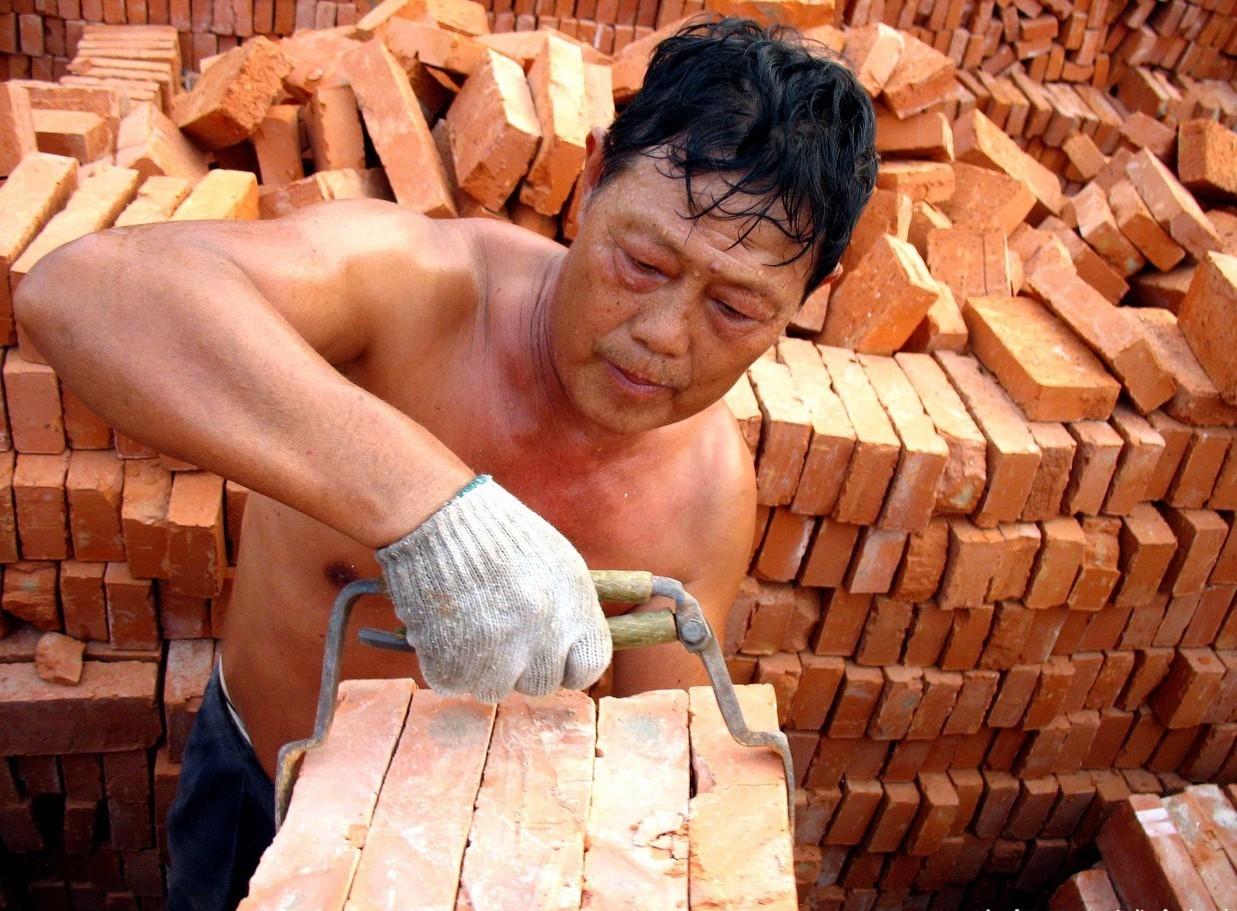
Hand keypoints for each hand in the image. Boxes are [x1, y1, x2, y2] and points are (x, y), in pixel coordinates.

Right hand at [375, 476, 612, 702]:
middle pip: (541, 684)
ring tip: (466, 627)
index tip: (551, 658)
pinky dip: (444, 665)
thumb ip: (568, 609)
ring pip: (495, 690)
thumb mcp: (555, 560)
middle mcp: (544, 636)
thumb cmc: (497, 531)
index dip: (569, 666)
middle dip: (521, 667)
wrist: (438, 516)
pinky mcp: (454, 662)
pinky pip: (453, 684)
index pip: (590, 666)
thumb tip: (569, 648)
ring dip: (480, 668)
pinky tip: (442, 629)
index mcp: (574, 608)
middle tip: (498, 635)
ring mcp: (500, 654)